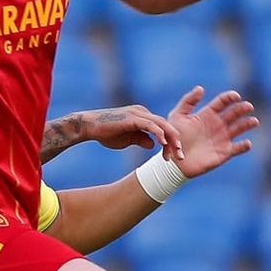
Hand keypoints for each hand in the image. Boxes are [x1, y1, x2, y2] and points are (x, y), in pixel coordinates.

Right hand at [68, 105, 183, 161]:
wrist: (89, 126)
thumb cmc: (106, 133)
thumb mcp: (128, 139)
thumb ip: (141, 140)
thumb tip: (152, 145)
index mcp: (143, 117)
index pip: (163, 128)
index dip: (170, 143)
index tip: (173, 157)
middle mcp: (143, 112)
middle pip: (166, 125)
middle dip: (176, 141)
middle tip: (181, 157)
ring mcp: (138, 113)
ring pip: (162, 125)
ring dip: (171, 140)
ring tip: (176, 152)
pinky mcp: (132, 117)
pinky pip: (150, 125)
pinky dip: (159, 134)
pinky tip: (163, 144)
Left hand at [166, 86, 258, 177]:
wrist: (173, 161)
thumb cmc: (173, 138)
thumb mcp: (178, 116)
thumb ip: (188, 101)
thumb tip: (201, 88)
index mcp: (207, 114)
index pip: (222, 102)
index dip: (230, 97)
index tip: (235, 96)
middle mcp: (217, 124)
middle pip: (234, 113)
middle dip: (242, 109)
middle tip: (248, 106)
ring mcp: (222, 138)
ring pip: (239, 129)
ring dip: (247, 124)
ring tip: (254, 121)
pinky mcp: (224, 153)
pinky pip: (237, 148)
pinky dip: (244, 146)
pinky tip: (247, 143)